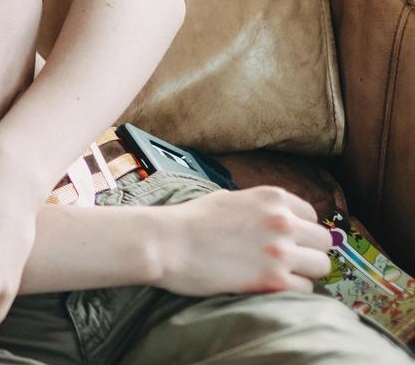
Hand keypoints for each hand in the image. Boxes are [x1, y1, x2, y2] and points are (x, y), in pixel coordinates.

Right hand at [152, 186, 334, 296]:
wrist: (165, 242)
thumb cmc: (190, 221)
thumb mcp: (229, 198)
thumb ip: (260, 208)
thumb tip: (282, 220)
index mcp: (272, 197)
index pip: (311, 215)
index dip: (299, 230)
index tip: (286, 239)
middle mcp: (282, 221)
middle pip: (323, 242)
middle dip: (307, 251)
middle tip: (286, 259)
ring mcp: (280, 251)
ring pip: (321, 266)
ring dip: (303, 271)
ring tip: (279, 273)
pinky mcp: (273, 280)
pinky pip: (306, 289)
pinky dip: (292, 290)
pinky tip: (270, 285)